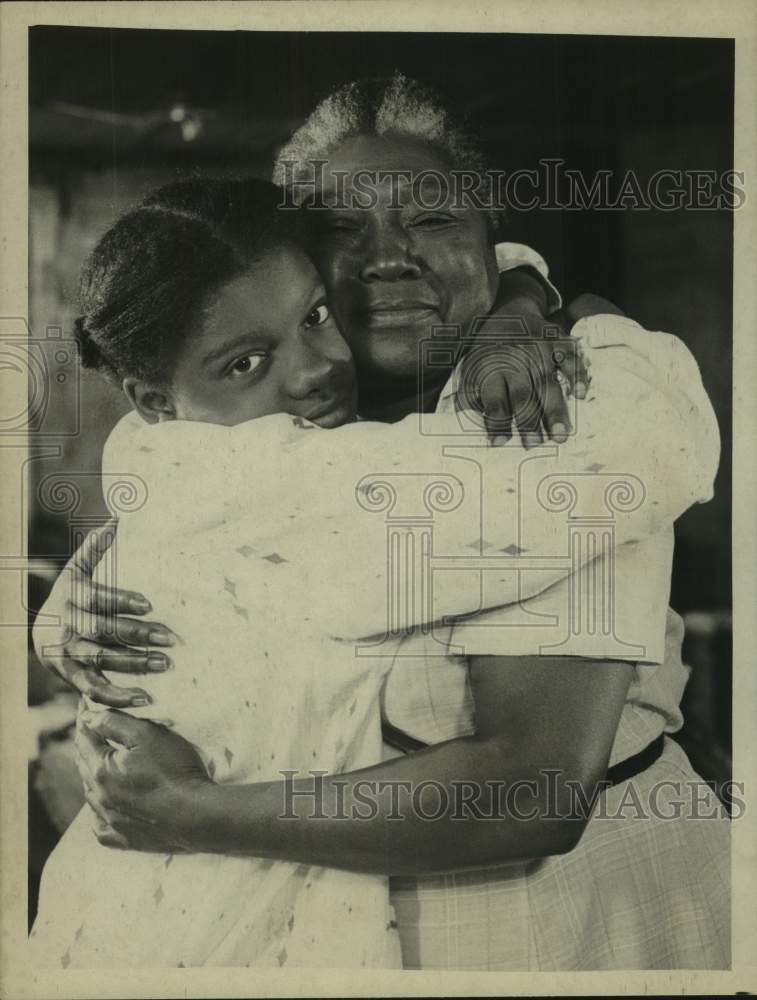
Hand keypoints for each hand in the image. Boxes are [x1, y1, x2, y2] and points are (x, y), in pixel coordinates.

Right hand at [31, 520, 176, 707]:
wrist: (44, 634)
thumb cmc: (74, 597)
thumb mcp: (77, 571)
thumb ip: (95, 548)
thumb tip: (116, 518)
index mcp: (71, 595)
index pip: (98, 598)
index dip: (122, 600)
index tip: (150, 604)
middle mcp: (65, 624)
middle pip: (103, 630)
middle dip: (138, 634)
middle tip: (171, 638)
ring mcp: (65, 652)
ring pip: (101, 659)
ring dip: (135, 663)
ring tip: (165, 664)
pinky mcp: (68, 677)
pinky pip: (93, 688)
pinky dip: (118, 695)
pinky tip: (145, 698)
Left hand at [75, 709, 211, 851]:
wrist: (196, 815)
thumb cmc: (174, 770)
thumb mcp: (147, 734)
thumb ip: (114, 722)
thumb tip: (86, 718)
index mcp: (101, 769)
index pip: (85, 738)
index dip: (85, 719)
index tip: (85, 705)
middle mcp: (99, 797)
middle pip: (84, 765)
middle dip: (86, 745)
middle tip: (90, 729)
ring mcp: (109, 820)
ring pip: (90, 794)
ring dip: (91, 775)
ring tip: (98, 762)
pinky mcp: (122, 839)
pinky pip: (100, 825)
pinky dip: (99, 812)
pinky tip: (106, 806)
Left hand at [459, 308, 587, 446]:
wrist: (508, 311)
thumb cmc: (489, 352)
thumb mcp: (472, 370)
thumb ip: (470, 397)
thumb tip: (464, 425)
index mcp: (491, 369)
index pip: (493, 399)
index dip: (495, 421)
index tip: (499, 443)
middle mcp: (515, 360)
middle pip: (522, 394)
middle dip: (528, 421)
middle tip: (534, 444)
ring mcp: (538, 350)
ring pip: (547, 382)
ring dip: (554, 410)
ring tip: (561, 435)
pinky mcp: (557, 341)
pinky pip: (569, 358)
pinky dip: (576, 374)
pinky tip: (580, 394)